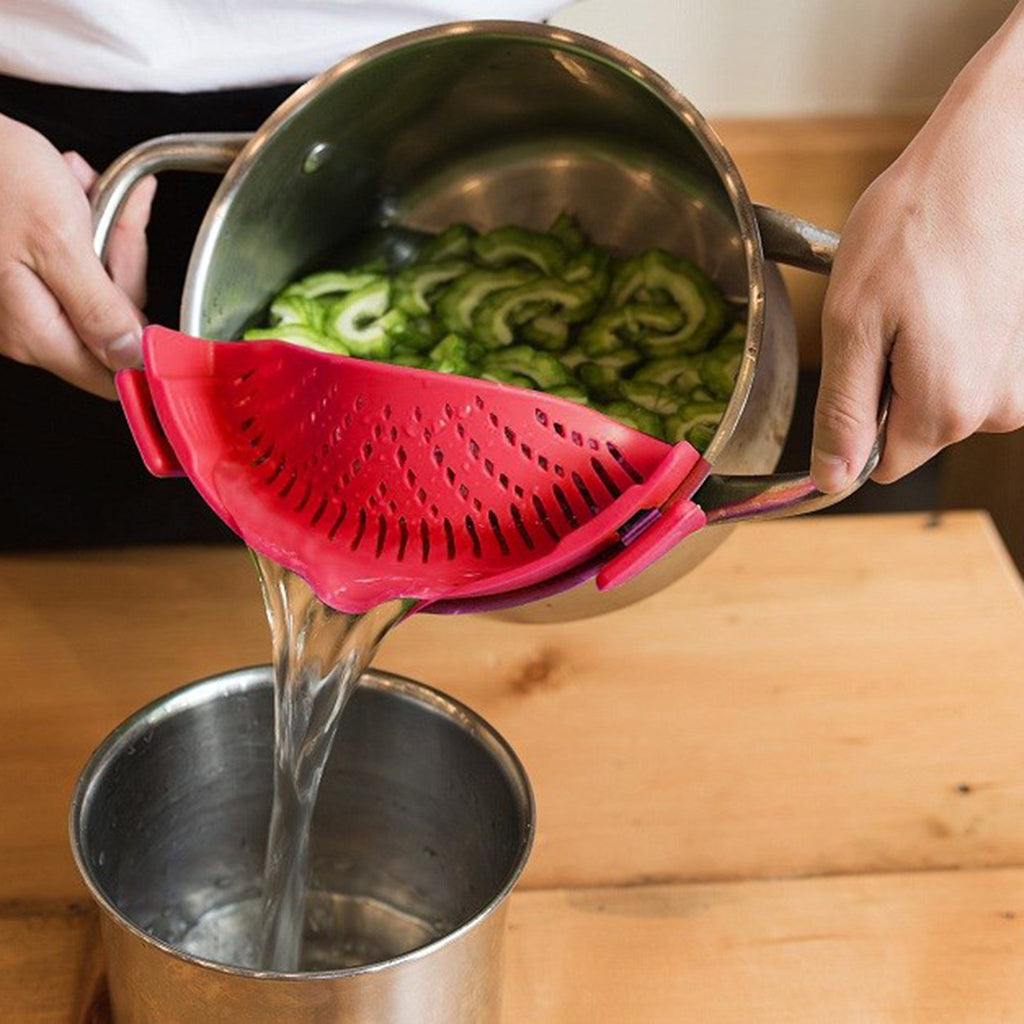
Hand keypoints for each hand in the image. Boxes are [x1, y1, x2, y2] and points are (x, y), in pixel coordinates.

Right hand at [0, 114, 155, 397]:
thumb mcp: (59, 240)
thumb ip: (100, 308)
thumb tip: (134, 360)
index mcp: (37, 334)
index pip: (114, 375)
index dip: (146, 339)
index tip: (149, 290)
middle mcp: (24, 331)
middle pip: (112, 324)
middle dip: (121, 262)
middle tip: (112, 210)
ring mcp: (17, 306)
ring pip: (96, 286)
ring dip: (101, 232)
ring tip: (78, 188)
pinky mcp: (15, 278)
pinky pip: (71, 263)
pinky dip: (80, 223)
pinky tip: (67, 188)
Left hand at [811, 7, 1023, 491]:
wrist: (991, 158)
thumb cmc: (915, 228)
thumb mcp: (852, 324)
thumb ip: (844, 412)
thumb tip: (834, 478)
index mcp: (946, 411)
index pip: (881, 465)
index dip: (857, 422)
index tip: (860, 364)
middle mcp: (998, 410)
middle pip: (916, 433)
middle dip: (892, 386)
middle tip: (892, 318)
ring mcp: (1023, 381)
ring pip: (946, 401)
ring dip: (925, 360)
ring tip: (927, 299)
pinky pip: (976, 371)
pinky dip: (958, 340)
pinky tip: (956, 294)